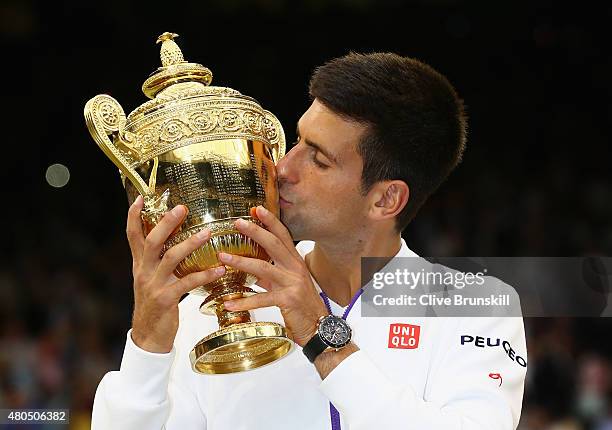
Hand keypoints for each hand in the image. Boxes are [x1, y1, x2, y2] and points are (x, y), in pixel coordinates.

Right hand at [127, 195, 225, 352]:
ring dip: (190, 244)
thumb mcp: (151, 280)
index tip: (140, 198)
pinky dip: (204, 275)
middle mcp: (144, 271)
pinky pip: (187, 283)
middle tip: (182, 207)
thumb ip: (159, 261)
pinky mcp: (166, 299)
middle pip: (152, 241)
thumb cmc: (155, 304)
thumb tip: (176, 240)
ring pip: (170, 259)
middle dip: (166, 223)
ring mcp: (154, 285)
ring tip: (208, 234)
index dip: (134, 216)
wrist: (148, 337)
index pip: (133, 236)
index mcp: (140, 264)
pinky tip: (220, 269)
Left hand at [220, 206, 327, 346]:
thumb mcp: (286, 285)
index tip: (257, 209)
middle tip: (238, 222)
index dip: (271, 221)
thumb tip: (249, 267)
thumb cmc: (302, 306)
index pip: (283, 236)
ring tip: (223, 257)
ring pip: (264, 267)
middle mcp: (295, 269)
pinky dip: (244, 301)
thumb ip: (269, 275)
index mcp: (295, 262)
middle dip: (255, 231)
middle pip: (274, 244)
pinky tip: (229, 304)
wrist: (319, 327)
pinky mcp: (288, 300)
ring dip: (241, 261)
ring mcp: (292, 283)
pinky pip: (262, 298)